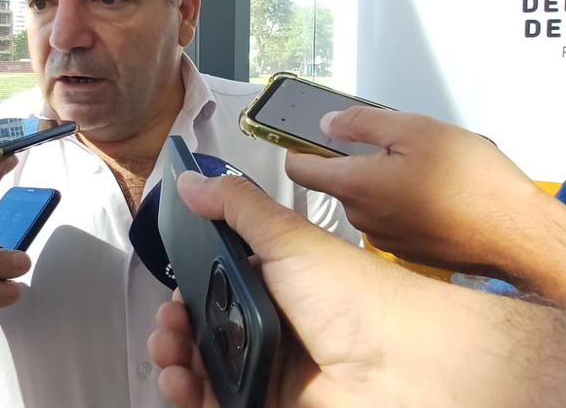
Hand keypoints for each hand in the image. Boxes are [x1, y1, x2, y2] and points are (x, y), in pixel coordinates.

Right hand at [147, 172, 430, 406]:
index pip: (213, 285)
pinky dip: (192, 396)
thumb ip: (236, 207)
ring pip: (204, 369)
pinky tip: (182, 384)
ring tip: (170, 357)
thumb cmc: (353, 297)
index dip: (186, 290)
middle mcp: (270, 325)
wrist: (397, 365)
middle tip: (168, 327)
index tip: (171, 294)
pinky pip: (217, 402)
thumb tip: (192, 180)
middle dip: (174, 329)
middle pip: (203, 329)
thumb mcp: (289, 237)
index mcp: (273, 282)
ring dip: (175, 362)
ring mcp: (269, 368)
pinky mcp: (269, 403)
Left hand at [282, 107, 565, 337]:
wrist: (518, 235)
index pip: (300, 169)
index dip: (295, 146)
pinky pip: (392, 217)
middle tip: (394, 140)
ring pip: (368, 199)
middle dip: (355, 160)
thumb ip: (364, 122)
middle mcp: (361, 217)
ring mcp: (384, 238)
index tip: (296, 131)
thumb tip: (327, 122)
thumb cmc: (471, 180)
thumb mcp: (416, 129)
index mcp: (355, 184)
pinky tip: (438, 193)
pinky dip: (404, 202)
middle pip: (338, 182)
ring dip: (383, 181)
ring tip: (427, 166)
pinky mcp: (408, 251)